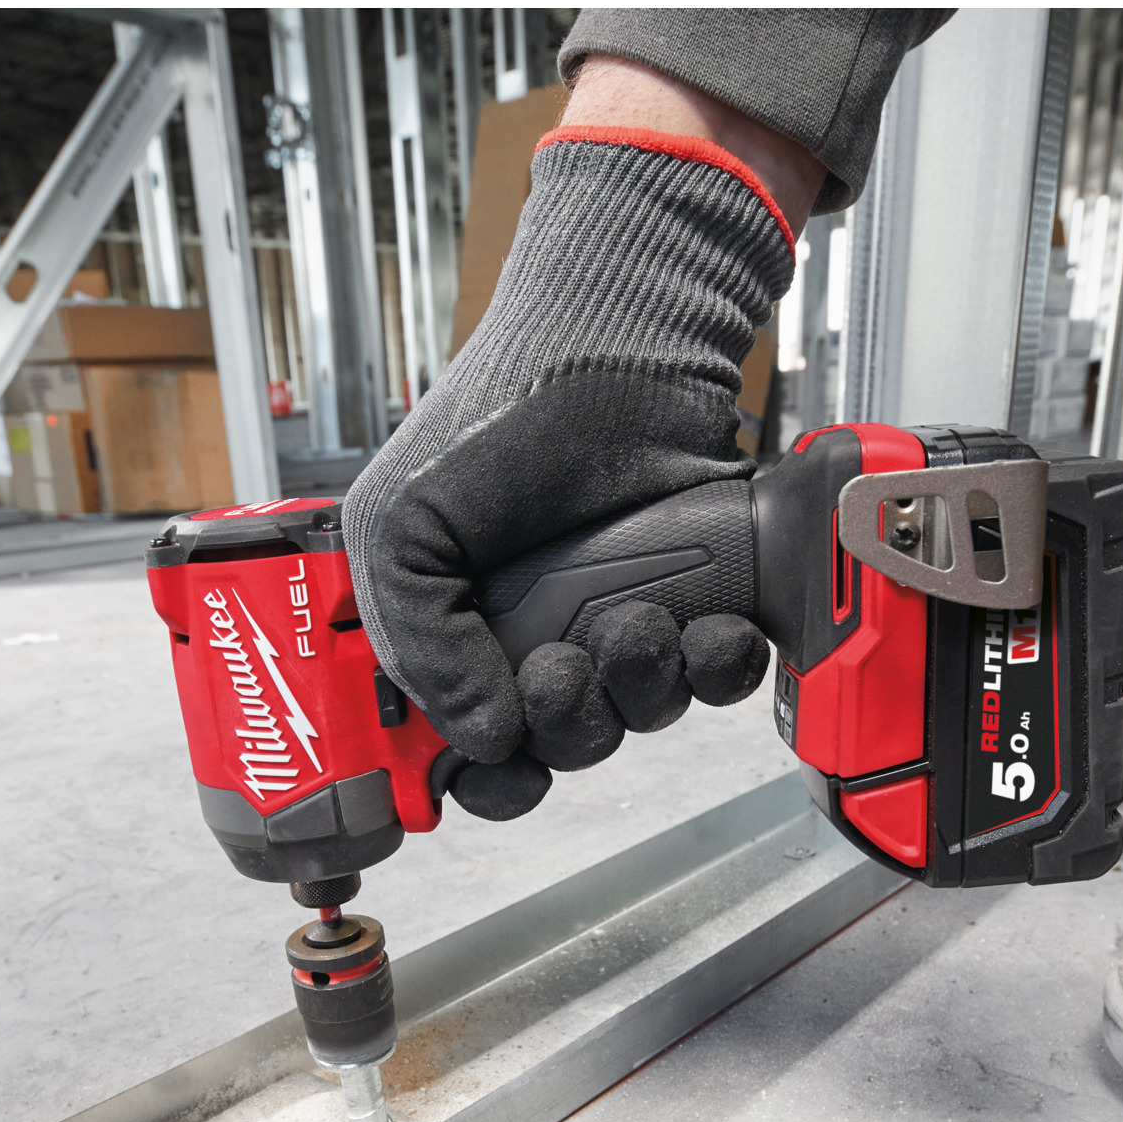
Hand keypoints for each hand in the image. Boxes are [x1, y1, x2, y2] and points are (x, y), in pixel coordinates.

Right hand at [342, 57, 819, 819]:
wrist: (620, 343)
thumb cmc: (501, 416)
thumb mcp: (404, 524)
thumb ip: (416, 640)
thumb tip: (480, 740)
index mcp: (462, 634)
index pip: (474, 754)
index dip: (491, 778)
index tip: (503, 760)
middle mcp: (541, 638)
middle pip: (562, 748)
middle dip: (567, 723)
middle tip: (560, 663)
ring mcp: (622, 623)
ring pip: (640, 719)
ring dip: (639, 686)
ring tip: (636, 619)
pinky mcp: (701, 602)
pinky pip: (717, 677)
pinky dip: (718, 667)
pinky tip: (712, 630)